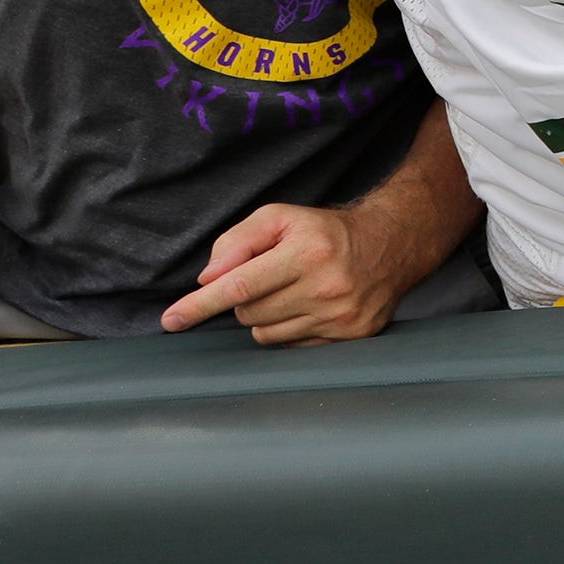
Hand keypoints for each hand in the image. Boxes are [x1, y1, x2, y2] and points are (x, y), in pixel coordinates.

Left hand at [156, 201, 415, 343]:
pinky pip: (292, 346)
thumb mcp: (280, 217)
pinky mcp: (352, 335)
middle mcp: (327, 287)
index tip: (172, 320)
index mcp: (307, 252)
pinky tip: (309, 308)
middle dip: (246, 299)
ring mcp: (341, 316)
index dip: (201, 304)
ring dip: (266, 316)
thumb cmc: (325, 231)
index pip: (240, 285)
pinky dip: (289, 330)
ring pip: (267, 334)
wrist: (391, 244)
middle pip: (249, 313)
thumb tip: (208, 279)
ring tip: (292, 292)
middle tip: (271, 278)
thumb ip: (237, 241)